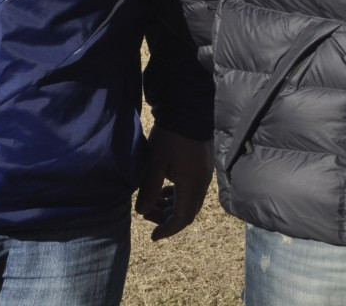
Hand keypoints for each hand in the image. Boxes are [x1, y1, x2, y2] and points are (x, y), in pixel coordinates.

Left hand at [135, 125, 211, 240]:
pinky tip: (165, 189)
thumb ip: (149, 190)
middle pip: (188, 212)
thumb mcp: (155, 164)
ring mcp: (204, 174)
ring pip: (189, 200)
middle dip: (167, 219)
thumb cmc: (171, 137)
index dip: (167, 230)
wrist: (189, 109)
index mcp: (192, 186)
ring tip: (153, 202)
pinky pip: (191, 189)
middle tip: (147, 215)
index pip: (182, 218)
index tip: (152, 236)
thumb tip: (141, 212)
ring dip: (172, 206)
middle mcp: (202, 183)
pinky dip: (178, 195)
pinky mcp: (202, 165)